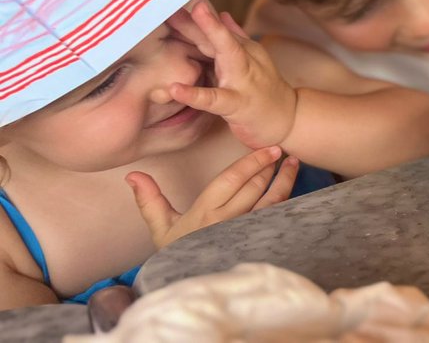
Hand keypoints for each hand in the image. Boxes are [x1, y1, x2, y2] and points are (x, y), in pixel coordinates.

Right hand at [126, 146, 298, 248]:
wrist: (192, 284)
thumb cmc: (177, 253)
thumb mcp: (161, 228)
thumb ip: (149, 200)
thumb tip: (132, 175)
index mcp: (205, 213)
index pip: (232, 179)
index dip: (251, 162)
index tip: (267, 148)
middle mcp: (228, 221)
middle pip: (254, 187)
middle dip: (268, 166)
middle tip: (279, 149)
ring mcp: (245, 232)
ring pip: (271, 201)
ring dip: (285, 180)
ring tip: (293, 163)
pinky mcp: (257, 240)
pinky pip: (275, 216)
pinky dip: (286, 199)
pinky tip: (291, 185)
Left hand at [167, 0, 298, 149]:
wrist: (289, 119)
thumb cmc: (266, 91)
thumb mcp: (254, 60)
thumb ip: (237, 37)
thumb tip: (222, 14)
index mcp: (245, 50)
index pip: (218, 28)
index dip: (198, 13)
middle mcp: (245, 59)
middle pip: (220, 34)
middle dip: (198, 16)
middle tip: (174, 0)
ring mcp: (243, 80)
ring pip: (224, 55)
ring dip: (203, 37)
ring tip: (177, 25)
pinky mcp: (238, 104)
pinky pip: (215, 99)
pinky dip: (195, 94)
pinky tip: (175, 89)